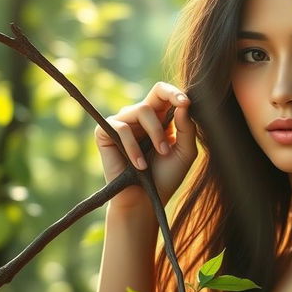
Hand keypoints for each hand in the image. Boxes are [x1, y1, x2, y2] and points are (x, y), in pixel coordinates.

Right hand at [94, 81, 197, 210]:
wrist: (146, 199)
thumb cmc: (167, 176)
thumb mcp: (185, 152)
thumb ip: (187, 128)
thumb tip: (184, 104)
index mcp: (160, 117)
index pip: (164, 93)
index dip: (175, 93)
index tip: (187, 102)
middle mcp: (140, 116)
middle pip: (154, 97)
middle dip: (166, 117)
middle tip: (168, 148)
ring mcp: (122, 122)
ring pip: (141, 110)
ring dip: (155, 134)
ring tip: (160, 155)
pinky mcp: (105, 132)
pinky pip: (121, 128)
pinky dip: (133, 147)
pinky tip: (139, 165)